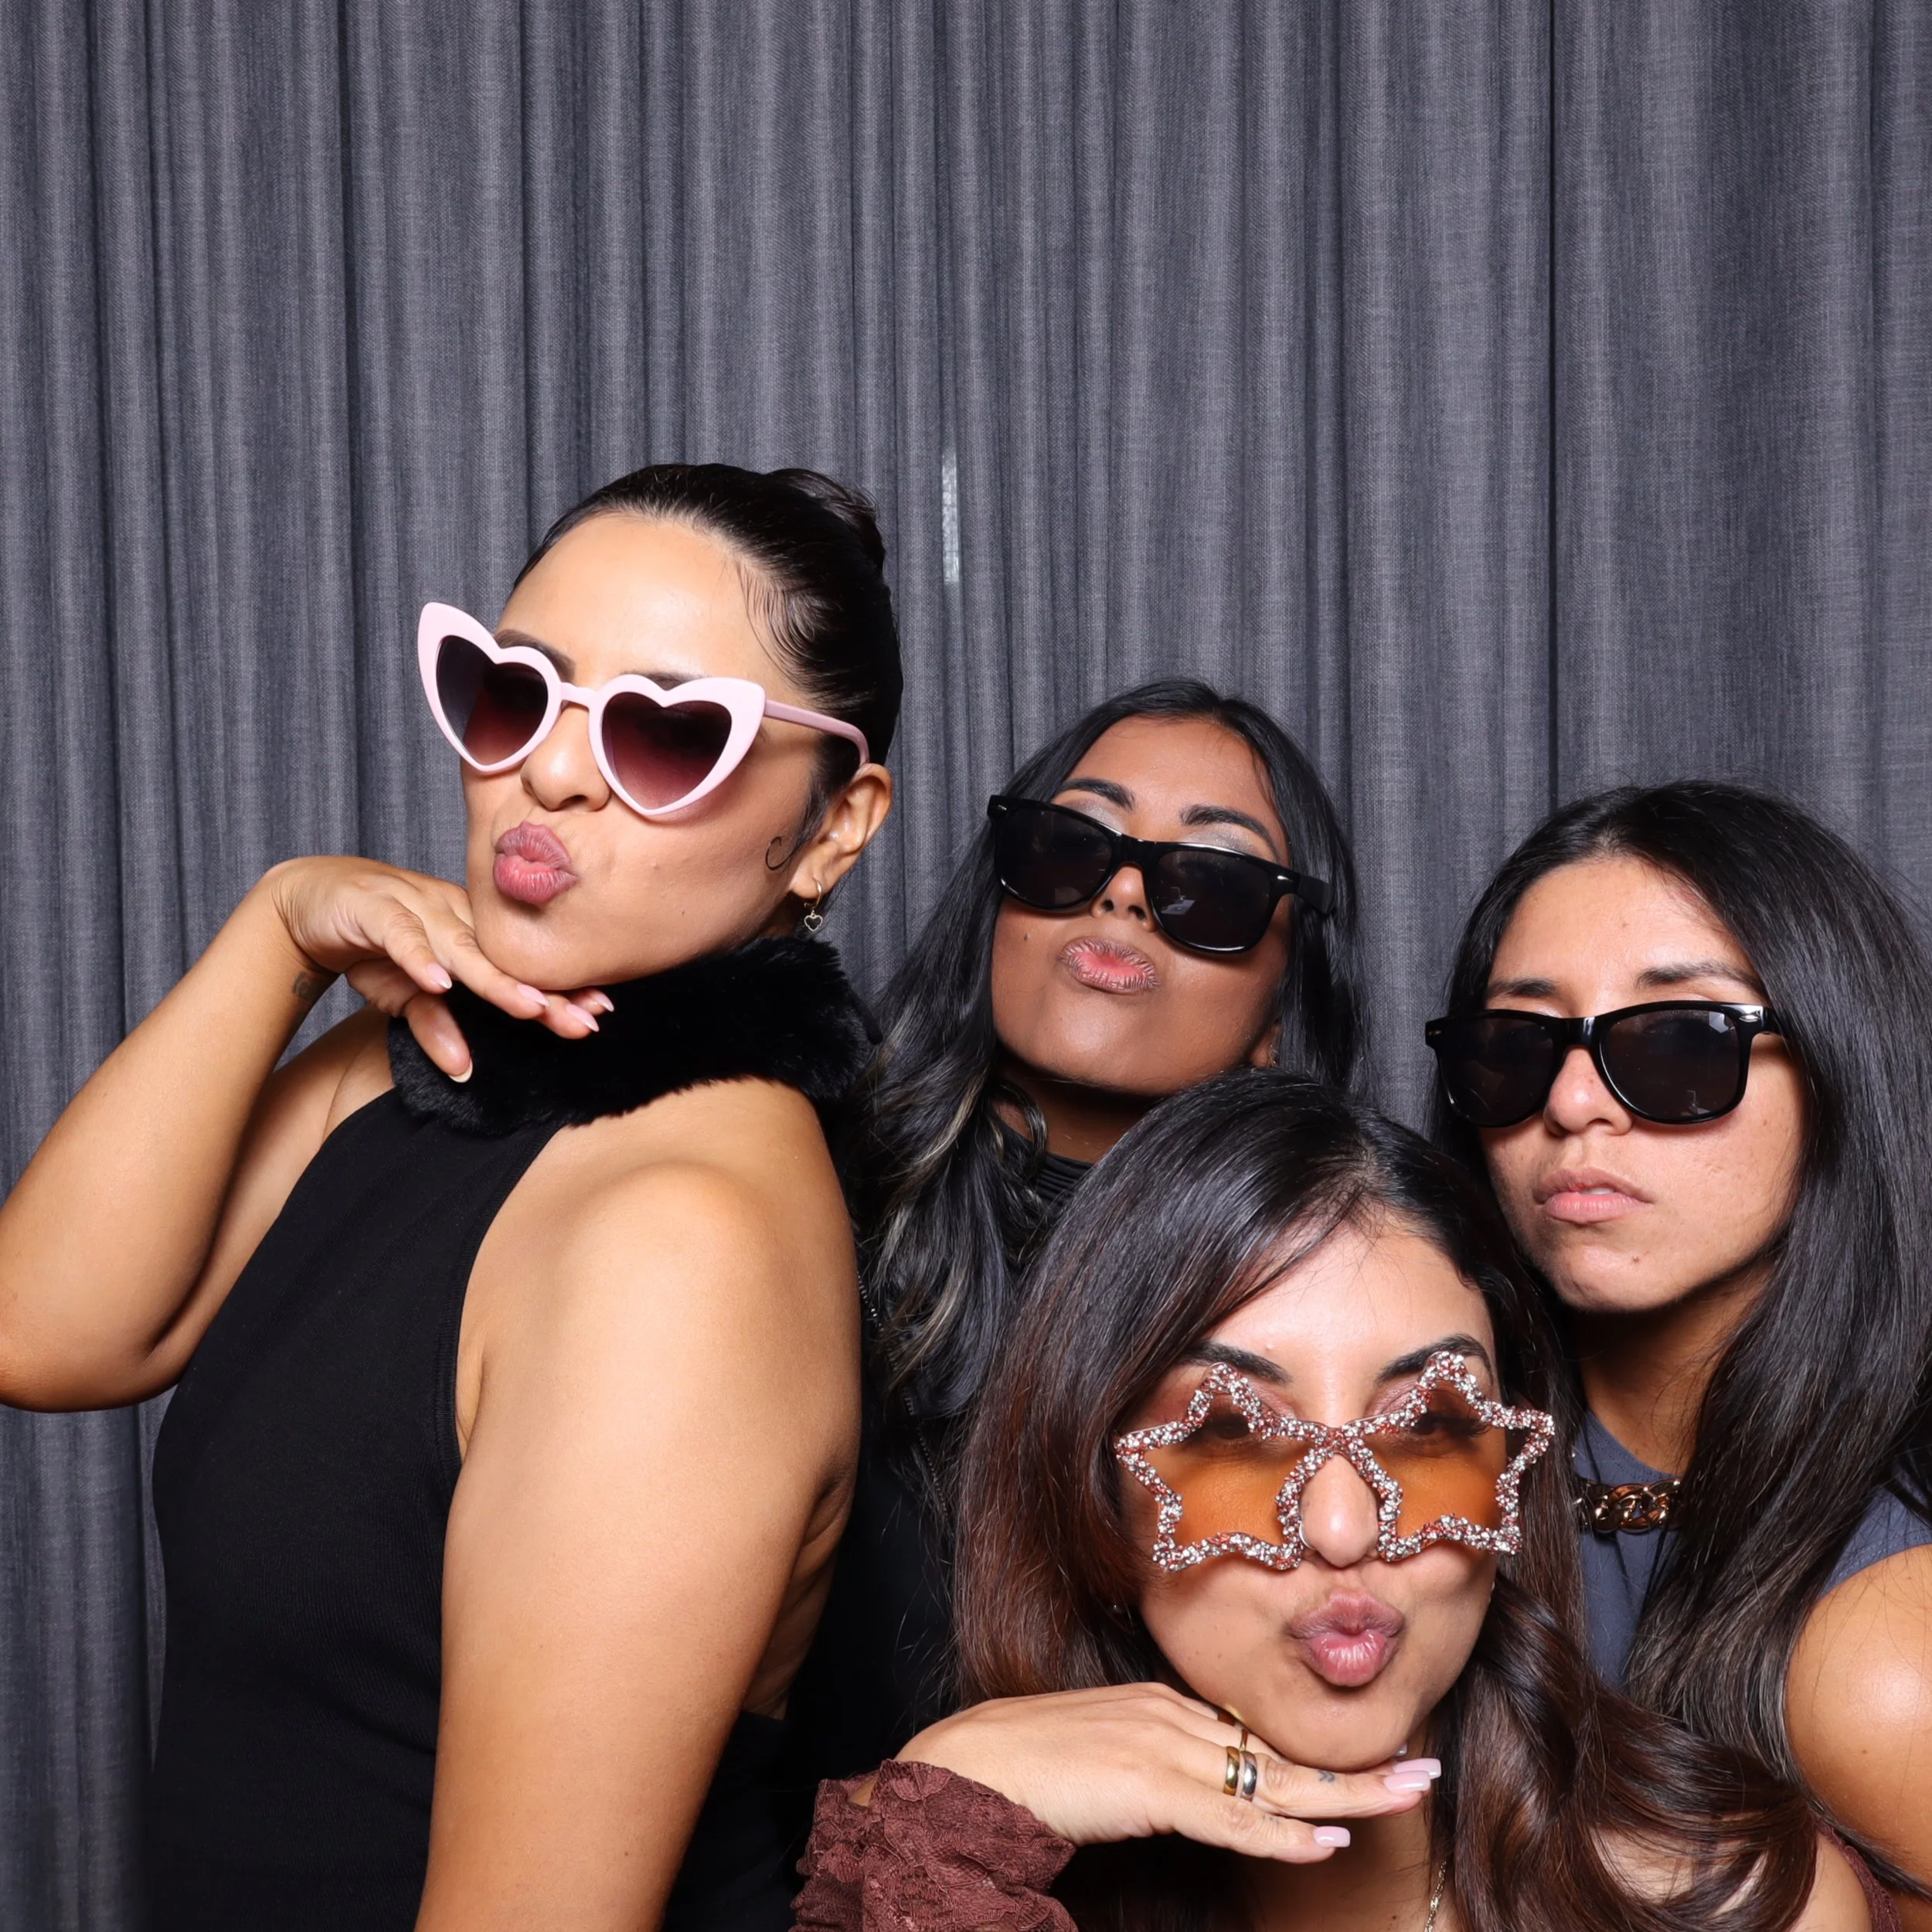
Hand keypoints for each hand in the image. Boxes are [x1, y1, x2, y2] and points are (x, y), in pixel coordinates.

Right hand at [262, 858, 607, 1077]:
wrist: (308, 899)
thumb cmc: (369, 941)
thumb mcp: (403, 994)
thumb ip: (435, 1027)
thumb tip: (464, 1070)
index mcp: (467, 932)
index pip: (519, 966)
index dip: (559, 988)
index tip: (599, 1014)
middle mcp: (451, 916)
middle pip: (504, 959)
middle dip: (546, 992)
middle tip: (586, 1021)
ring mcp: (415, 908)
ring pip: (462, 947)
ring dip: (496, 980)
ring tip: (531, 1009)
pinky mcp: (373, 909)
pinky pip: (401, 935)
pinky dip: (418, 957)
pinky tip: (439, 982)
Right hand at [899, 1685, 1437, 1861]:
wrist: (966, 1765)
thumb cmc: (1020, 1769)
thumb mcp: (1099, 1763)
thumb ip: (1147, 1772)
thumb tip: (1188, 1795)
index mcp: (1162, 1711)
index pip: (1255, 1742)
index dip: (1315, 1762)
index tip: (1371, 1767)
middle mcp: (1173, 1720)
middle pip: (1279, 1754)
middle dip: (1356, 1766)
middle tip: (1422, 1770)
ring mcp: (1164, 1748)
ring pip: (1271, 1782)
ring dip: (1346, 1792)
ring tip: (1407, 1793)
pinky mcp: (1148, 1785)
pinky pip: (1230, 1818)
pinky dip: (1281, 1834)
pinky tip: (1325, 1842)